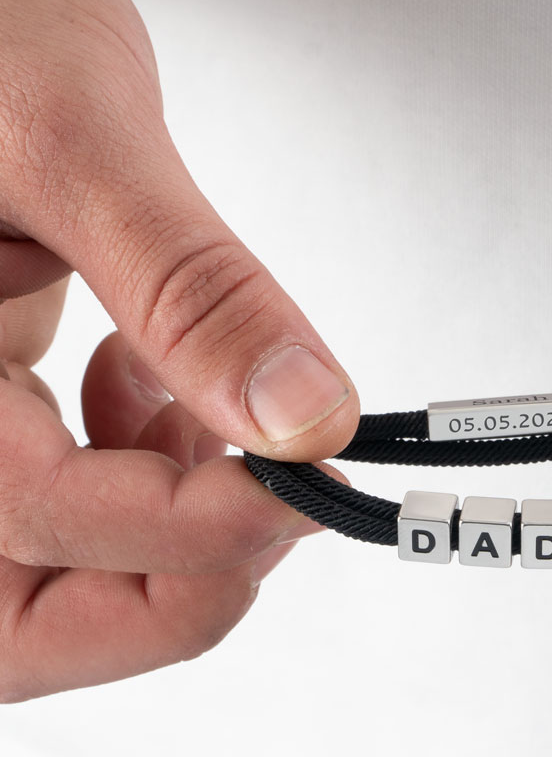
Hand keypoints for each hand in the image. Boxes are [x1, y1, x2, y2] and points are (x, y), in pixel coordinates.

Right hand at [0, 0, 357, 698]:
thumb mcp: (76, 136)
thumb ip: (194, 289)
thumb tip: (306, 414)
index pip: (47, 521)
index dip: (200, 529)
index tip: (315, 478)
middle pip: (31, 621)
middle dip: (177, 583)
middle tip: (278, 499)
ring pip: (53, 579)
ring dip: (169, 532)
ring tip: (212, 411)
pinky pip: (61, 511)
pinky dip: (144, 478)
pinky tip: (164, 388)